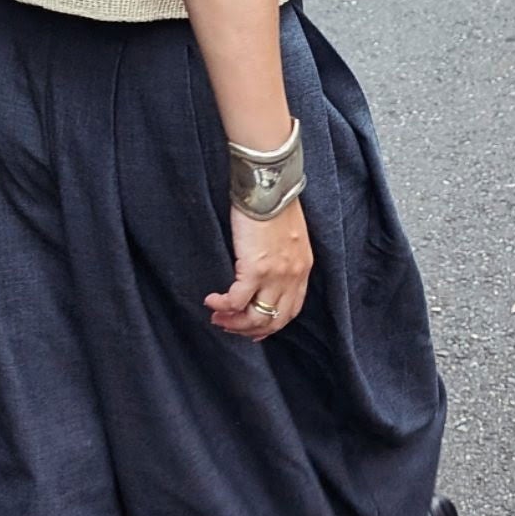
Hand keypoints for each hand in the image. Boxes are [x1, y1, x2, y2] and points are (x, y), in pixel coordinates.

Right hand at [204, 196, 312, 340]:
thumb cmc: (274, 202)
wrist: (269, 186)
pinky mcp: (255, 269)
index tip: (253, 329)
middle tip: (228, 325)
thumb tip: (264, 267)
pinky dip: (222, 305)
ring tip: (217, 316)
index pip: (291, 309)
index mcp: (302, 268)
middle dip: (249, 328)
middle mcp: (293, 276)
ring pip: (256, 316)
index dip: (271, 324)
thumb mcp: (289, 235)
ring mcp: (276, 275)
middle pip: (274, 319)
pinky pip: (236, 301)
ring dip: (234, 321)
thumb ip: (283, 255)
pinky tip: (212, 301)